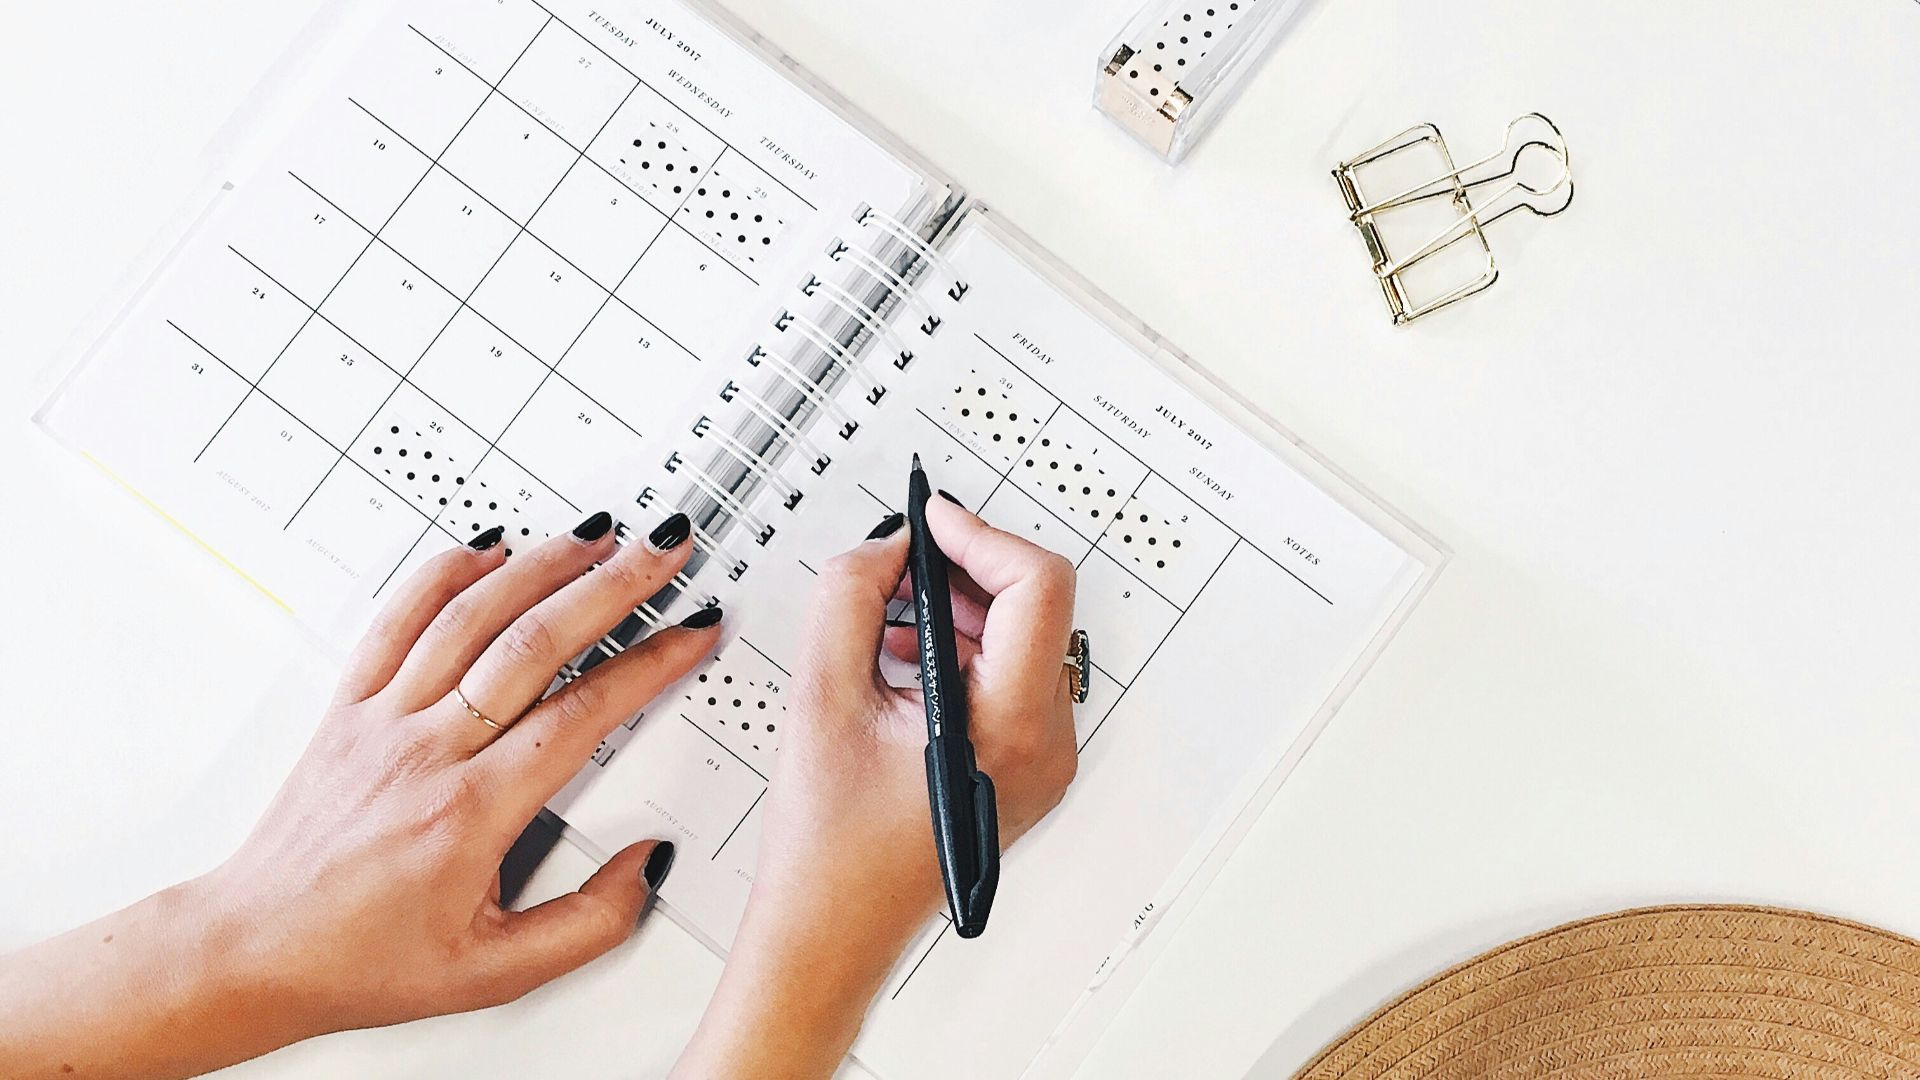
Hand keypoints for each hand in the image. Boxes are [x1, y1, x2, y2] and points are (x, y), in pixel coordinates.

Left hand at [0, 512, 716, 1078]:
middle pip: (533, 644)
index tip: (690, 632)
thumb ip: (589, 924)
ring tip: (595, 534)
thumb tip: (647, 866)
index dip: (648, 664)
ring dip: (540, 565)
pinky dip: (443, 572)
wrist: (256, 950)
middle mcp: (426, 753)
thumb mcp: (496, 974)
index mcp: (471, 814)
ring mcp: (382, 721)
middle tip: (661, 550)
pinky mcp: (347, 707)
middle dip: (611, 586)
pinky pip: (396, 619)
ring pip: (469, 617)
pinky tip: (486, 548)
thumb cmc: (363, 960)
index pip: (581, 715)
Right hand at [677, 498, 1079, 1078]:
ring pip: (1022, 640)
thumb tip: (887, 546)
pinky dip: (960, 650)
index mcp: (1011, 728)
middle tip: (898, 564)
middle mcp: (1046, 745)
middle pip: (1035, 608)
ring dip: (957, 610)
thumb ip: (850, 597)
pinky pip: (1009, 678)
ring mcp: (1042, 760)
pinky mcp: (1023, 766)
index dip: (981, 536)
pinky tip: (901, 660)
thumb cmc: (828, 849)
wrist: (830, 932)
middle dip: (964, 572)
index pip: (1038, 587)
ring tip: (887, 620)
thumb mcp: (820, 696)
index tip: (931, 519)